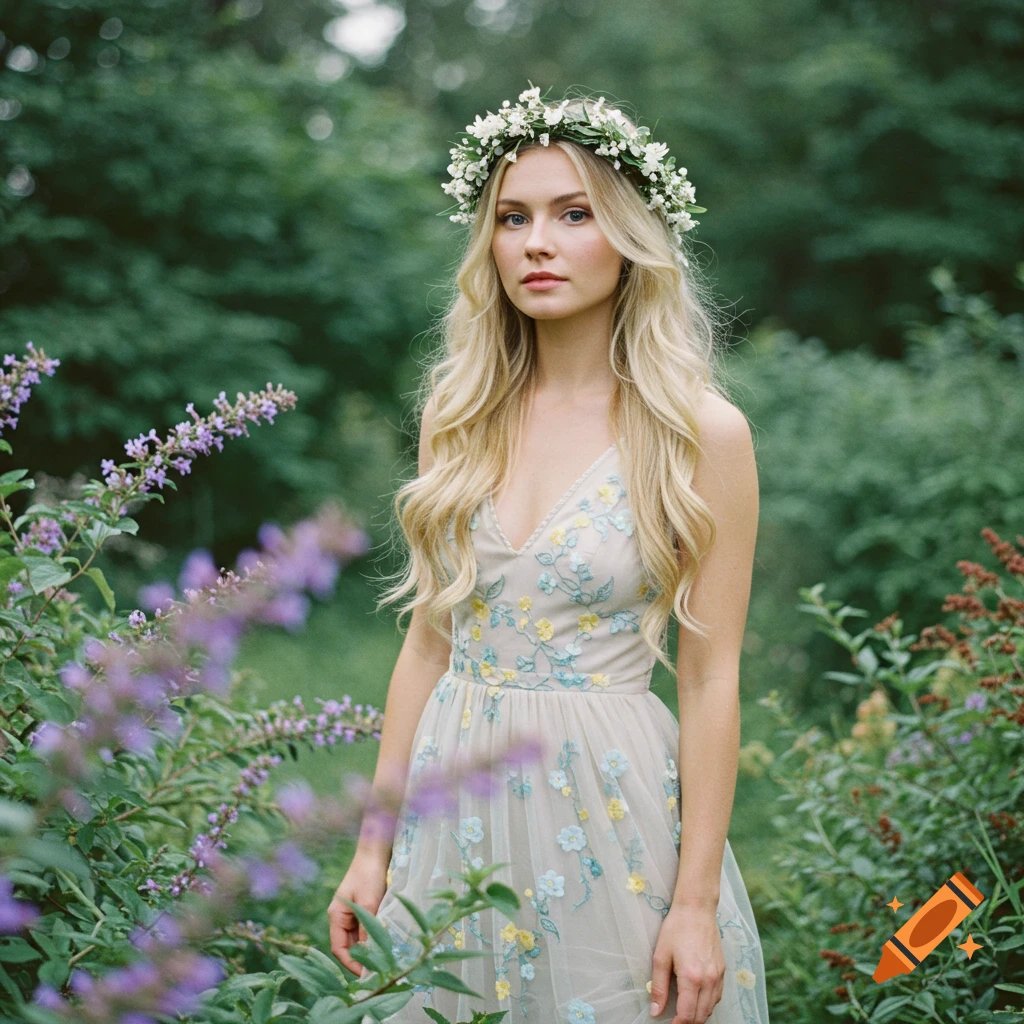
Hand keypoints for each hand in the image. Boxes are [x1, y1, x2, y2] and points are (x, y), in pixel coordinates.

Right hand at [327, 848, 389, 976]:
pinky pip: (365, 928)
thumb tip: (369, 957)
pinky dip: (373, 936)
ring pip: (358, 938)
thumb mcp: (369, 904)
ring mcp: (352, 912)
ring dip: (368, 948)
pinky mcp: (363, 908)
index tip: (366, 974)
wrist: (375, 851)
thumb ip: (368, 930)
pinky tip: (384, 942)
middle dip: (360, 958)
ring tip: (383, 959)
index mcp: (336, 915)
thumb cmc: (369, 875)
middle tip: (378, 969)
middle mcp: (341, 916)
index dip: (350, 964)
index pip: (338, 948)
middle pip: (348, 945)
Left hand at [650, 902, 725, 1023]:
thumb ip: (659, 987)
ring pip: (711, 1008)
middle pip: (701, 1016)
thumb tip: (655, 1011)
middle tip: (675, 1020)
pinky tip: (698, 1000)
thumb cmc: (676, 928)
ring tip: (685, 1012)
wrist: (697, 909)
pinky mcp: (723, 970)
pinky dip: (708, 1004)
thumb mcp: (660, 956)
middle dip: (688, 1022)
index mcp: (691, 977)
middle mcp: (709, 980)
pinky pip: (718, 996)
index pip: (687, 1015)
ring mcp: (719, 976)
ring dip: (699, 1015)